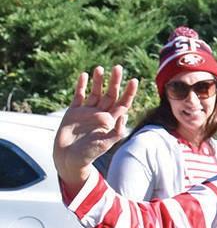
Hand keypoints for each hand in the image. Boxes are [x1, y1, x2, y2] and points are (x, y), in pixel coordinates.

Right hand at [53, 65, 137, 189]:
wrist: (69, 159)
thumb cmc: (89, 155)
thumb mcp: (105, 144)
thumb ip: (115, 131)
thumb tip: (124, 115)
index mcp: (111, 122)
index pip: (123, 104)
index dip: (129, 93)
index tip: (134, 80)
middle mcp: (100, 115)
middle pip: (110, 95)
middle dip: (114, 82)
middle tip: (118, 68)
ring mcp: (87, 112)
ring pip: (95, 93)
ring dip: (98, 81)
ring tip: (100, 69)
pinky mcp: (73, 112)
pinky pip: (78, 96)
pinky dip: (81, 86)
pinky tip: (84, 75)